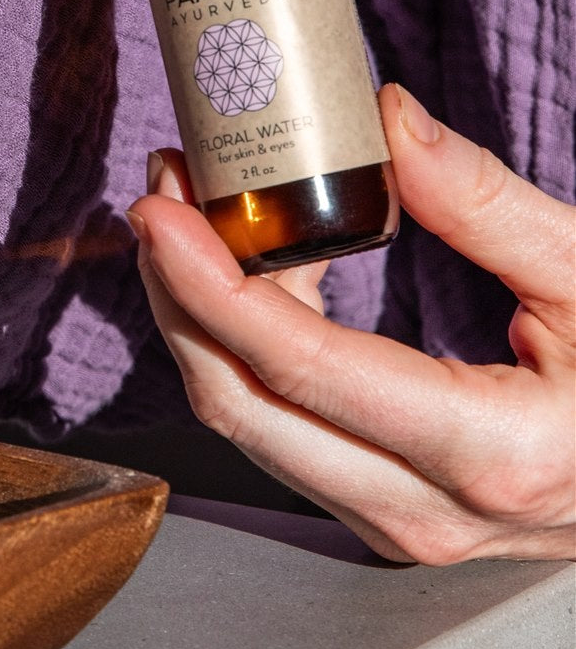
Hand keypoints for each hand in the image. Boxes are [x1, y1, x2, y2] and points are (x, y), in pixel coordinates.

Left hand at [127, 84, 575, 562]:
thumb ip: (488, 206)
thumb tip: (387, 122)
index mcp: (488, 453)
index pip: (301, 367)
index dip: (211, 284)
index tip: (161, 210)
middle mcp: (421, 510)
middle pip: (239, 403)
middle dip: (177, 294)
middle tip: (160, 197)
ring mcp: (393, 526)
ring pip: (244, 423)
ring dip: (198, 319)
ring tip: (191, 220)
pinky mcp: (378, 511)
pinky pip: (276, 429)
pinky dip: (241, 351)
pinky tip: (250, 275)